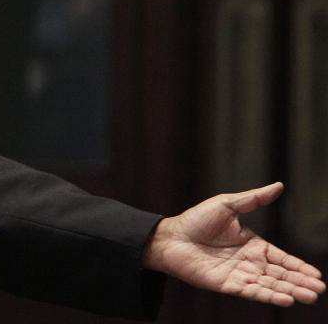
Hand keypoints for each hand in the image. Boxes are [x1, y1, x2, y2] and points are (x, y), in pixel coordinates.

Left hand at [143, 182, 325, 305]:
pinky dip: (268, 296)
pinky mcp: (227, 284)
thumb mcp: (227, 204)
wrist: (170, 236)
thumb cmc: (196, 219)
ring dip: (290, 291)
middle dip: (301, 282)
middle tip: (319, 289)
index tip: (317, 275)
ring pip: (270, 285)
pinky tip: (285, 299)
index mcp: (253, 244)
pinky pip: (252, 291)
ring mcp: (240, 274)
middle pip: (280, 275)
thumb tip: (279, 186)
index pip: (282, 258)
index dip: (299, 267)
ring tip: (309, 296)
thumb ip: (254, 199)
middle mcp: (250, 262)